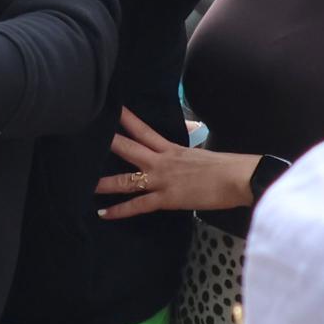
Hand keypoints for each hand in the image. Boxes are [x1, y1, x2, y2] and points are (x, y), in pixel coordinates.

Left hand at [97, 107, 255, 218]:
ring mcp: (162, 179)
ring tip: (85, 185)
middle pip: (127, 147)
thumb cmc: (226, 166)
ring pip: (127, 179)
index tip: (110, 109)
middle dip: (106, 143)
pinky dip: (120, 210)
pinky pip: (138, 205)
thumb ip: (186, 150)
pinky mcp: (167, 198)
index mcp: (171, 147)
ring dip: (104, 183)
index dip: (126, 118)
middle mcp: (162, 160)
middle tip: (84, 137)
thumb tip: (188, 142)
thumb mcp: (201, 153)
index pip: (143, 129)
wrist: (238, 178)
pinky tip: (104, 214)